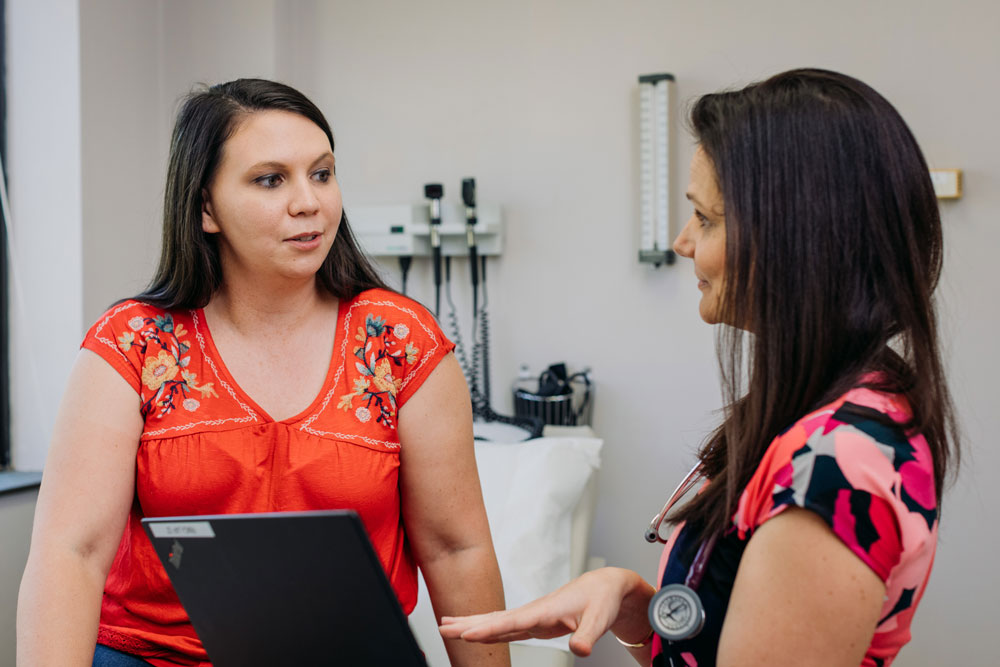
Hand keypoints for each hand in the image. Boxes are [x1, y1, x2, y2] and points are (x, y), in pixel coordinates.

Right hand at [439, 567, 649, 656]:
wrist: (603, 587)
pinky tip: (472, 630)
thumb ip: (588, 636)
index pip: (513, 622)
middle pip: (496, 619)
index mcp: (545, 611)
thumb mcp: (600, 619)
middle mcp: (533, 612)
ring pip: (495, 620)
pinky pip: (503, 625)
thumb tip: (579, 651)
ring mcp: (530, 616)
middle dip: (469, 624)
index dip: (490, 628)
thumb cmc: (601, 600)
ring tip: (446, 626)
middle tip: (443, 628)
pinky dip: (485, 627)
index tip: (467, 633)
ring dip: (471, 623)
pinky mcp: (532, 621)